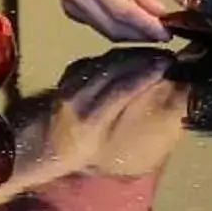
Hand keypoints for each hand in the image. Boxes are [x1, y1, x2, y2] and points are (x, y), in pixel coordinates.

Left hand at [33, 52, 189, 177]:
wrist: (44, 146)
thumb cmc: (83, 155)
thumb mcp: (109, 151)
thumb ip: (130, 125)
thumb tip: (165, 107)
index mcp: (89, 121)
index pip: (120, 88)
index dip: (144, 74)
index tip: (167, 65)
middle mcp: (78, 99)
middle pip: (114, 69)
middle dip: (143, 60)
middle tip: (167, 57)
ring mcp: (71, 84)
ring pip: (106, 61)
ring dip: (132, 55)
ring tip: (154, 56)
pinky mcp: (68, 74)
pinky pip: (97, 60)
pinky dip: (117, 57)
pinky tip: (133, 57)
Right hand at [36, 0, 173, 41]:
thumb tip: (160, 12)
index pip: (124, 11)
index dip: (147, 26)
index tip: (167, 31)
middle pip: (115, 27)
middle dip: (142, 34)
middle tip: (164, 33)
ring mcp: (70, 5)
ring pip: (106, 31)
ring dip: (130, 35)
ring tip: (152, 30)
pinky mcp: (69, 10)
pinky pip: (97, 26)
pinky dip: (117, 28)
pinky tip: (130, 23)